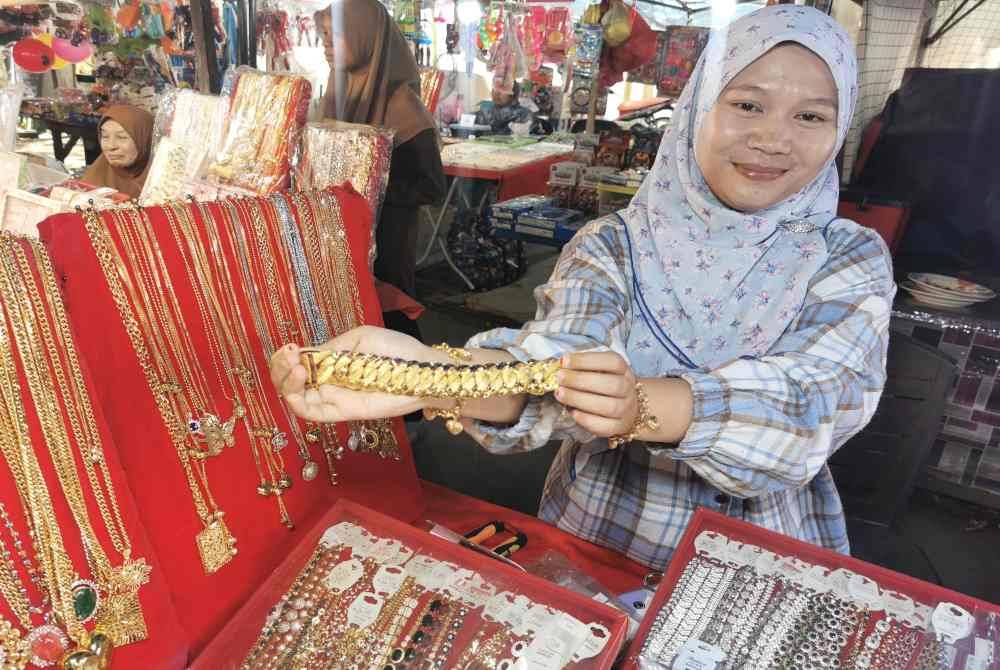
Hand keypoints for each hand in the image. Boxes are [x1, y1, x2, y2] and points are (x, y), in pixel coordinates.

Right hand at [269, 325, 430, 423]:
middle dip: (280, 369)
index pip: (299, 363)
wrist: (423, 370)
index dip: (286, 357)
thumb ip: (332, 348)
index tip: (288, 347)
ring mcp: (335, 398)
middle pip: (291, 383)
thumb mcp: (360, 338)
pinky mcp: (343, 412)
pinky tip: (301, 377)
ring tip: (294, 366)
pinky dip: (298, 398)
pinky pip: (313, 413)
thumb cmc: (396, 349)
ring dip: (286, 382)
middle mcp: (330, 382)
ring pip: (297, 398)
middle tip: (287, 356)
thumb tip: (306, 355)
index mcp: (332, 362)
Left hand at [554, 352, 638, 440]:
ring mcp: (626, 409)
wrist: (621, 408)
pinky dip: (585, 418)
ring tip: (561, 393)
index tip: (565, 360)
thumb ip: (581, 367)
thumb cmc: (603, 385)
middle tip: (560, 378)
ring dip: (580, 399)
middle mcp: (628, 389)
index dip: (587, 360)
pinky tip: (572, 411)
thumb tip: (562, 364)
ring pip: (608, 406)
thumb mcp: (597, 371)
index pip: (612, 362)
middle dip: (581, 380)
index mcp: (623, 370)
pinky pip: (604, 425)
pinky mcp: (618, 426)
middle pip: (611, 384)